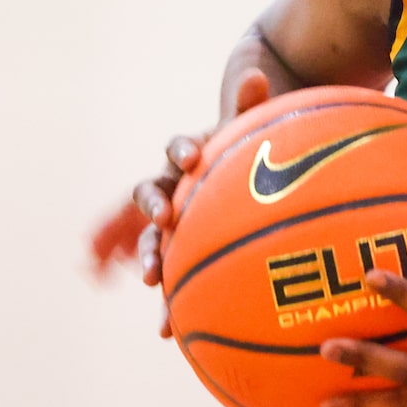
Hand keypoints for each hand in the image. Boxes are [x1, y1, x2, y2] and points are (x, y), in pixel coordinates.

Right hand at [89, 69, 270, 333]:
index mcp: (188, 158)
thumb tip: (259, 73)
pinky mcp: (183, 252)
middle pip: (152, 198)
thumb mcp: (251, 129)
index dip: (181, 151)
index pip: (176, 151)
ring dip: (147, 258)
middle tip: (163, 223)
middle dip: (151, 213)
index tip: (194, 158)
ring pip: (152, 240)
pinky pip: (170, 277)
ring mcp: (176, 222)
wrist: (249, 172)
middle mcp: (174, 188)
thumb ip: (251, 106)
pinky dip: (167, 302)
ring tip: (151, 280)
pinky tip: (166, 333)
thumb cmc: (251, 150)